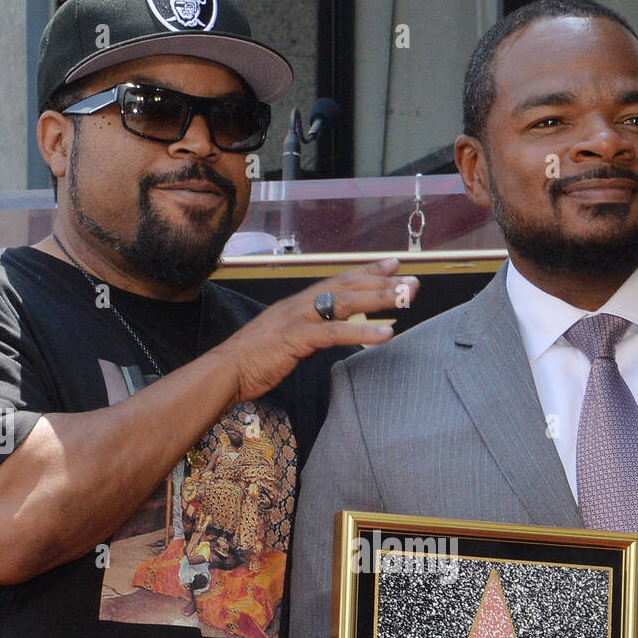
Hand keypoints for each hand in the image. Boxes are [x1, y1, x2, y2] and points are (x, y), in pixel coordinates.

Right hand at [225, 257, 419, 401]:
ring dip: (380, 299)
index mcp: (298, 304)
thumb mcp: (285, 341)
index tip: (393, 266)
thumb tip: (326, 334)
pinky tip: (386, 334)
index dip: (366, 272)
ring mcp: (298, 319)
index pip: (338, 281)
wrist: (224, 372)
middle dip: (383, 283)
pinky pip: (335, 332)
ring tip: (407, 298)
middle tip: (413, 282)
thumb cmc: (252, 360)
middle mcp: (300, 304)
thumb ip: (307, 333)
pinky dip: (363, 331)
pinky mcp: (297, 338)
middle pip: (347, 286)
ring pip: (345, 301)